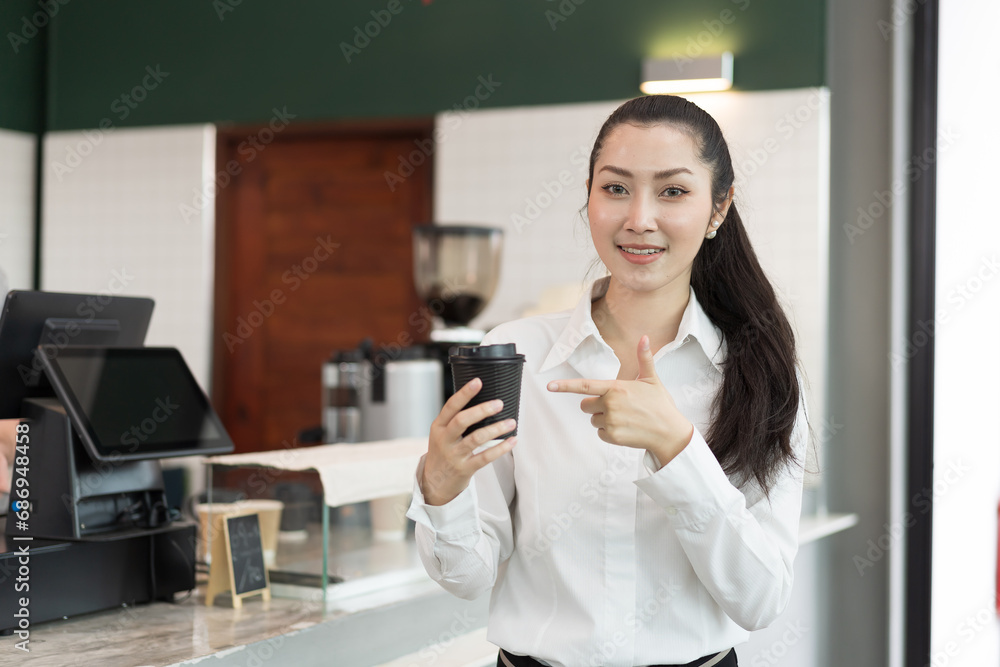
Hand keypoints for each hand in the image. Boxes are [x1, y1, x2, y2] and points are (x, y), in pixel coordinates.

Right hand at [422, 377, 517, 505]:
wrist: (434, 482)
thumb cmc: (443, 452)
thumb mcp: (441, 434)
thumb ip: (455, 419)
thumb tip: (482, 399)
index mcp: (439, 427)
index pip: (450, 406)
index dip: (464, 393)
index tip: (478, 382)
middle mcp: (445, 440)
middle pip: (462, 421)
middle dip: (481, 410)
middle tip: (499, 403)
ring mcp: (454, 455)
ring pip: (476, 439)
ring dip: (495, 429)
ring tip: (511, 422)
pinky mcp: (464, 469)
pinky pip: (485, 457)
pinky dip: (500, 448)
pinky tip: (512, 441)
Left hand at [546, 335, 692, 465]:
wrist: (669, 432)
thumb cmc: (660, 405)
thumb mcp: (651, 380)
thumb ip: (644, 359)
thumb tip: (645, 338)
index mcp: (616, 388)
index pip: (585, 386)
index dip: (565, 386)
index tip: (550, 386)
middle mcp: (610, 404)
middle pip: (585, 405)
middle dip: (596, 406)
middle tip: (618, 407)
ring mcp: (610, 421)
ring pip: (593, 420)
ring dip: (604, 420)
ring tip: (625, 418)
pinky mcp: (612, 436)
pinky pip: (600, 433)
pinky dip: (609, 432)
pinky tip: (625, 429)